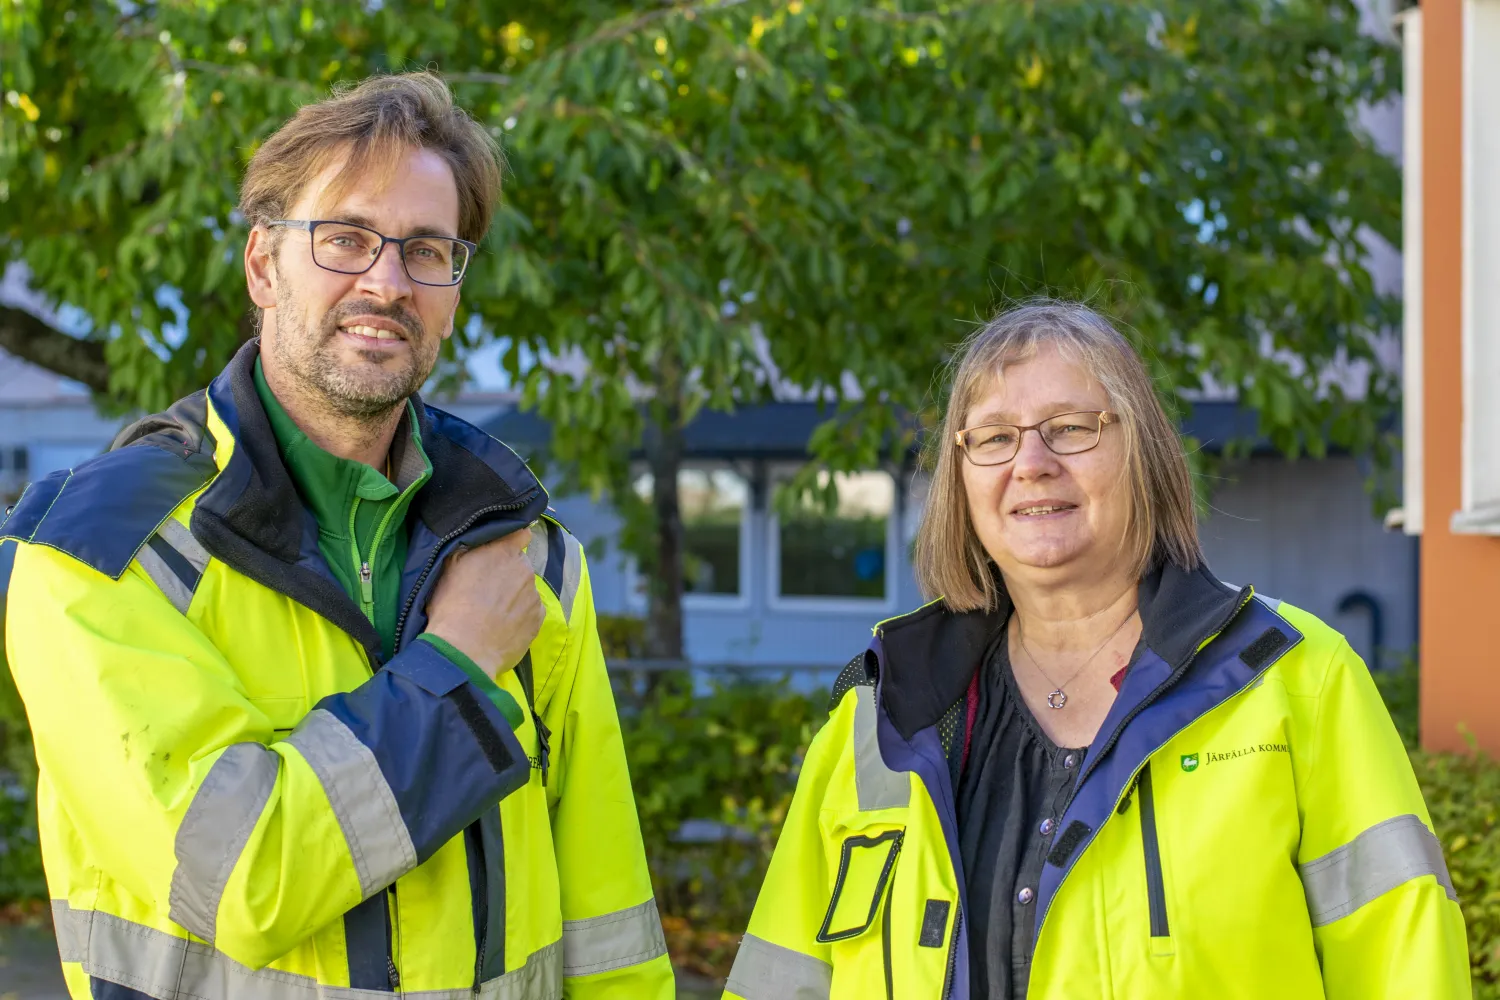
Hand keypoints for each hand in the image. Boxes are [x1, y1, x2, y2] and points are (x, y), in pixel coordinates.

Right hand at [424, 528, 542, 678]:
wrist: (464, 650)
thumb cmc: (450, 607)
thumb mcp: (449, 568)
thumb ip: (470, 550)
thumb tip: (480, 542)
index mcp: (502, 552)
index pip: (520, 534)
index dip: (514, 541)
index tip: (506, 550)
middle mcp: (523, 569)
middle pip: (519, 566)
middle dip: (507, 574)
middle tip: (487, 593)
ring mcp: (533, 594)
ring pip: (525, 590)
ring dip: (514, 597)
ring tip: (492, 615)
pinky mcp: (538, 618)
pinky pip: (531, 611)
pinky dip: (520, 616)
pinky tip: (502, 627)